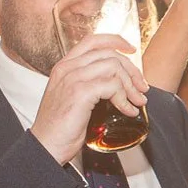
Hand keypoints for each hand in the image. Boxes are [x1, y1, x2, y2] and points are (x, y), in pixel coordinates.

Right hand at [29, 32, 147, 163]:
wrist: (46, 147)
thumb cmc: (59, 128)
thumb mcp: (71, 98)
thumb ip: (87, 84)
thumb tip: (117, 85)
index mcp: (64, 66)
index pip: (93, 40)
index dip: (116, 41)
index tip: (131, 50)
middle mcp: (67, 67)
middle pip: (109, 54)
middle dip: (132, 70)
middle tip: (141, 88)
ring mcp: (73, 78)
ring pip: (114, 67)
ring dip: (131, 86)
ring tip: (136, 102)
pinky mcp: (80, 92)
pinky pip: (112, 86)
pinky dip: (125, 99)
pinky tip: (128, 111)